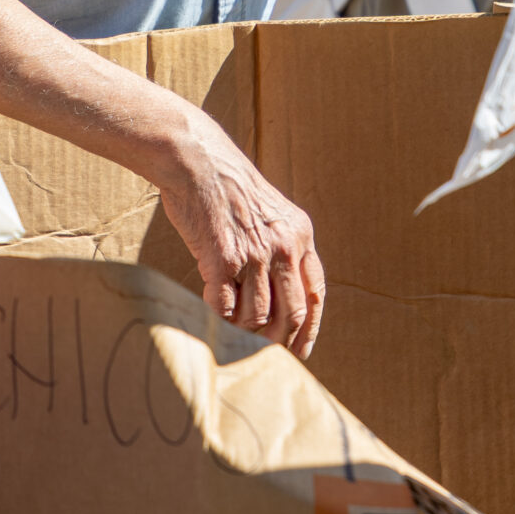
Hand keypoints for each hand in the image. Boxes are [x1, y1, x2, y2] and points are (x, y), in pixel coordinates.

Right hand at [158, 114, 326, 358]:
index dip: (311, 328)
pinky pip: (225, 307)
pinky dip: (219, 317)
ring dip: (244, 329)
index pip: (316, 293)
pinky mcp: (223, 259)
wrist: (197, 160)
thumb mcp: (271, 211)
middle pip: (292, 313)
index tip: (301, 350)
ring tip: (231, 327)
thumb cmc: (228, 187)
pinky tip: (212, 312)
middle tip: (264, 353)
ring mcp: (254, 254)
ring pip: (257, 315)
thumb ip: (281, 246)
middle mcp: (283, 246)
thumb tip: (279, 295)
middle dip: (279, 340)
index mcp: (300, 234)